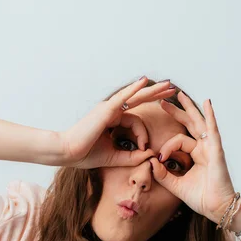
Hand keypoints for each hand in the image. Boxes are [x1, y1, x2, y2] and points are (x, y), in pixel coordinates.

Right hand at [59, 77, 175, 168]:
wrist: (68, 153)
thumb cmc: (86, 154)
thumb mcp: (115, 157)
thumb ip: (133, 157)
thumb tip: (150, 154)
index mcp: (112, 121)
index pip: (135, 122)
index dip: (143, 135)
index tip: (144, 148)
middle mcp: (111, 111)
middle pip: (138, 101)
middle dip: (156, 95)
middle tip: (171, 90)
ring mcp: (108, 108)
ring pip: (135, 97)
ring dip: (152, 90)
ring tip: (168, 84)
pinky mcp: (106, 110)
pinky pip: (123, 97)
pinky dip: (134, 89)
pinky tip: (144, 82)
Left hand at [149, 91, 236, 224]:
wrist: (216, 208)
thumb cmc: (201, 198)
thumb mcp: (175, 185)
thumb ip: (163, 174)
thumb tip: (150, 162)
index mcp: (196, 155)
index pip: (178, 141)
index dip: (166, 147)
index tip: (159, 158)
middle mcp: (204, 148)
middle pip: (189, 124)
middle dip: (176, 112)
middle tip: (161, 102)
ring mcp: (211, 148)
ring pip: (198, 122)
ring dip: (189, 107)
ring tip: (179, 94)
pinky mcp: (216, 151)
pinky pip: (212, 130)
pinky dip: (210, 116)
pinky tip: (207, 103)